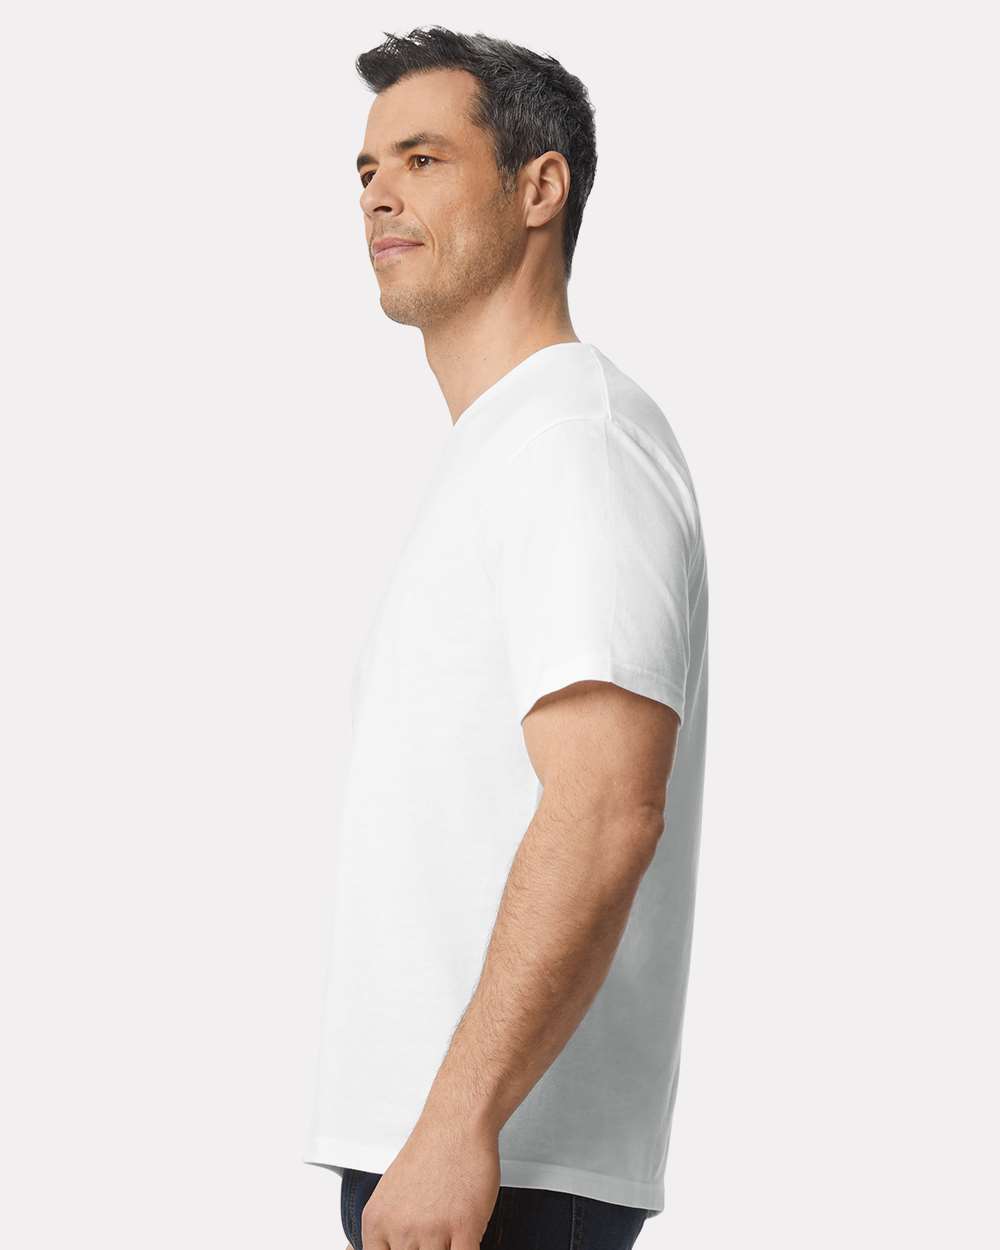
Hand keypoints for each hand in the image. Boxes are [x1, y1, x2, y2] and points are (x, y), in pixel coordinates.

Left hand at [359, 1109, 500, 1248]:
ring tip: (450, 1232)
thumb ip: (387, 1228)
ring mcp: (432, 1230)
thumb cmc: (429, 1152)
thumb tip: (383, 1248)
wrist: (456, 1123)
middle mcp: (400, 1229)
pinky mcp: (464, 1226)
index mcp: (377, 1222)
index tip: (410, 1247)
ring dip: (447, 1248)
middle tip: (433, 1235)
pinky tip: (467, 1238)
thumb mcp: (390, 1192)